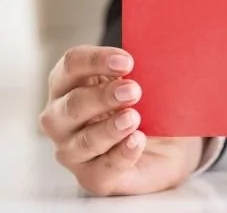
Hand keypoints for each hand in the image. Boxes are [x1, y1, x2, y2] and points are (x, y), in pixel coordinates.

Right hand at [39, 45, 205, 195]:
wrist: (165, 145)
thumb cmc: (145, 104)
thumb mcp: (144, 80)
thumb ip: (143, 66)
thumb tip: (162, 47)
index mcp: (68, 83)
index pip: (71, 64)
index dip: (95, 60)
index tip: (128, 61)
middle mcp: (61, 118)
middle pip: (71, 105)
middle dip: (103, 96)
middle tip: (134, 90)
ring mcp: (72, 151)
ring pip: (82, 142)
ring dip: (110, 128)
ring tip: (134, 118)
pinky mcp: (91, 178)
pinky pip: (100, 171)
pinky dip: (120, 155)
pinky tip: (136, 141)